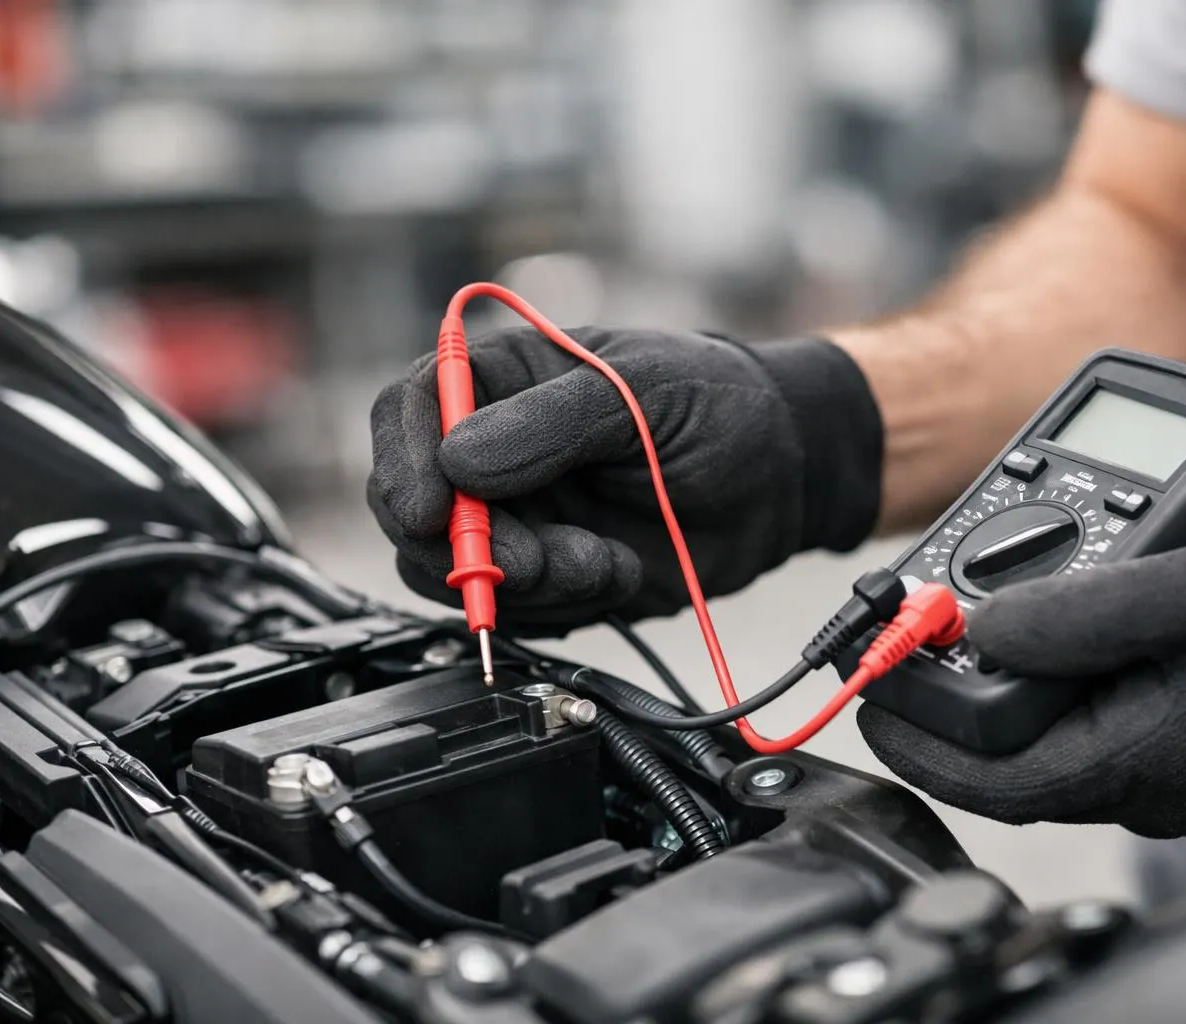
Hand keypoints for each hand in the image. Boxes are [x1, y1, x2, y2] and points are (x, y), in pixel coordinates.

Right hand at [368, 327, 880, 631]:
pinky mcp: (548, 574)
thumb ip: (553, 421)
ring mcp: (518, 516)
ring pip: (457, 570)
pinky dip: (561, 604)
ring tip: (601, 561)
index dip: (404, 463)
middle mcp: (494, 450)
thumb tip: (459, 458)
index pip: (410, 410)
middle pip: (415, 505)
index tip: (433, 511)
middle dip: (466, 546)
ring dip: (525, 581)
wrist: (781, 480)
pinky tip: (617, 571)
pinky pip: (514, 608)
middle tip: (531, 559)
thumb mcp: (642, 390)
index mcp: (504, 381)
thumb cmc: (719, 404)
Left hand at [858, 522, 1185, 837]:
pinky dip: (1047, 679)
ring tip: (955, 623)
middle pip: (1007, 762)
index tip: (867, 691)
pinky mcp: (1177, 740)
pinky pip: (1086, 720)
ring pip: (1045, 738)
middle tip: (901, 647)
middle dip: (943, 709)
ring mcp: (1162, 767)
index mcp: (1134, 763)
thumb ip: (1075, 613)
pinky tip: (1037, 628)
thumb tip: (982, 625)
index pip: (989, 780)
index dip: (914, 738)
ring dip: (995, 686)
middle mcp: (1142, 783)